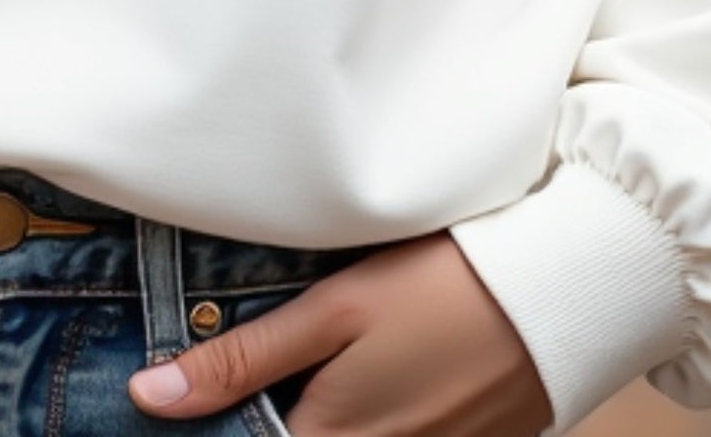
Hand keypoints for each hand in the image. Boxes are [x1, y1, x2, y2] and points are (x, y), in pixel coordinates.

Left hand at [127, 232, 552, 436]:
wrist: (562, 291)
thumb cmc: (442, 287)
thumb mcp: (333, 309)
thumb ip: (242, 359)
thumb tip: (148, 398)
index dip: (218, 422)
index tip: (184, 401)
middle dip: (270, 414)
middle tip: (253, 371)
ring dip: (320, 412)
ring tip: (324, 365)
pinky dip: (378, 416)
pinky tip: (381, 373)